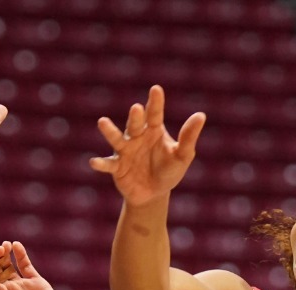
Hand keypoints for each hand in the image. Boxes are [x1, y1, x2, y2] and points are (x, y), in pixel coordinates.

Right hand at [90, 85, 205, 206]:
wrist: (153, 194)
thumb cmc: (169, 171)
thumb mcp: (182, 156)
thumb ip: (189, 137)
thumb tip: (201, 115)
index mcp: (153, 130)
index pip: (155, 114)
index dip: (155, 103)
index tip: (156, 89)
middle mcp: (137, 137)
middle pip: (135, 124)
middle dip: (135, 117)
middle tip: (136, 108)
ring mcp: (125, 151)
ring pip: (116, 139)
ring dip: (110, 131)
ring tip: (102, 122)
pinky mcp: (116, 167)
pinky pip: (108, 164)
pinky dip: (101, 163)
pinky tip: (94, 162)